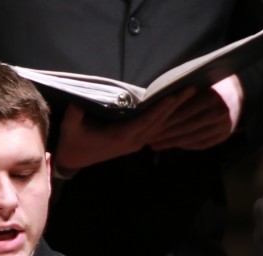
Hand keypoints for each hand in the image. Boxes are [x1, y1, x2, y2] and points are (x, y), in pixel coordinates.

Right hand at [53, 89, 194, 174]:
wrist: (73, 159)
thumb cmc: (73, 141)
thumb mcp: (70, 129)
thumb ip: (74, 117)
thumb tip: (75, 105)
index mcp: (120, 137)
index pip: (145, 121)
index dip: (160, 109)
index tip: (173, 96)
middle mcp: (132, 141)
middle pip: (159, 122)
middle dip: (175, 105)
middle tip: (191, 89)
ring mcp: (135, 143)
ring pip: (160, 126)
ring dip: (174, 111)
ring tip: (189, 95)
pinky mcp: (134, 142)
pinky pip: (154, 129)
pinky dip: (166, 118)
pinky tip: (176, 108)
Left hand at [148, 75, 243, 150]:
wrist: (236, 88)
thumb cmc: (209, 81)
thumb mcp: (196, 81)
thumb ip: (180, 91)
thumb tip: (155, 102)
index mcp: (210, 96)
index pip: (181, 113)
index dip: (163, 122)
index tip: (147, 128)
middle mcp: (218, 112)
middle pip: (185, 127)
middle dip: (164, 135)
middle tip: (148, 140)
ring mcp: (223, 125)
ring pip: (192, 137)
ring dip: (172, 143)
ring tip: (156, 145)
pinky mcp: (225, 134)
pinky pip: (202, 143)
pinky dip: (187, 145)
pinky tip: (174, 145)